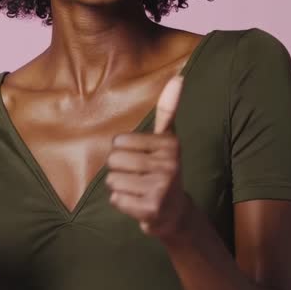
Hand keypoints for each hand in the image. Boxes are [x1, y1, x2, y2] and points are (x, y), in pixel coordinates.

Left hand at [105, 74, 193, 239]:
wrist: (175, 213)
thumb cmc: (163, 170)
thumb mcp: (167, 140)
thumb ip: (168, 109)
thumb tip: (178, 76)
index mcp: (170, 143)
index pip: (119, 141)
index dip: (123, 151)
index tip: (143, 159)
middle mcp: (169, 164)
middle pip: (113, 160)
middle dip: (120, 170)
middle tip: (139, 177)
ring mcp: (161, 187)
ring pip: (112, 180)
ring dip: (119, 187)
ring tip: (138, 189)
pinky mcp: (151, 208)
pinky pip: (116, 199)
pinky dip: (122, 203)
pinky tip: (138, 204)